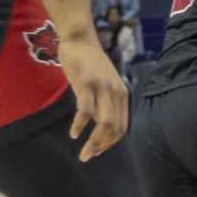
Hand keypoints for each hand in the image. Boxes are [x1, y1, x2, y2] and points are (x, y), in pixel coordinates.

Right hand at [59, 33, 128, 161]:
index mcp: (122, 94)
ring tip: (84, 153)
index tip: (98, 151)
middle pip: (115, 128)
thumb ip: (103, 102)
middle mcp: (116, 92)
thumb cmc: (90, 63)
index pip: (122, 126)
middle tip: (88, 157)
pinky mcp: (87, 84)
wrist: (80, 39)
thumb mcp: (103, 83)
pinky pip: (86, 110)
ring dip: (94, 142)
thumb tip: (97, 125)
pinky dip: (80, 125)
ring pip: (104, 123)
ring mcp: (102, 88)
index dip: (111, 142)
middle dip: (102, 147)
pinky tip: (74, 134)